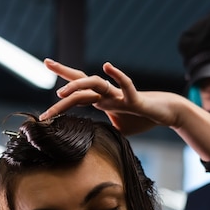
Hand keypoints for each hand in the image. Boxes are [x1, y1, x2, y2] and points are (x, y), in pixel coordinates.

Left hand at [42, 59, 185, 134]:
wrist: (164, 114)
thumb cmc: (141, 119)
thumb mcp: (118, 129)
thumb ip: (104, 133)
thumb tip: (92, 146)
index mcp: (102, 100)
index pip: (78, 94)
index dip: (62, 93)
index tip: (45, 85)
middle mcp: (108, 94)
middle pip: (82, 82)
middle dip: (64, 72)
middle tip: (47, 62)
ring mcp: (120, 95)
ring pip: (97, 84)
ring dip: (78, 86)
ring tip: (62, 92)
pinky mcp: (135, 99)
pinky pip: (126, 85)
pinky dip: (117, 76)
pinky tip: (107, 66)